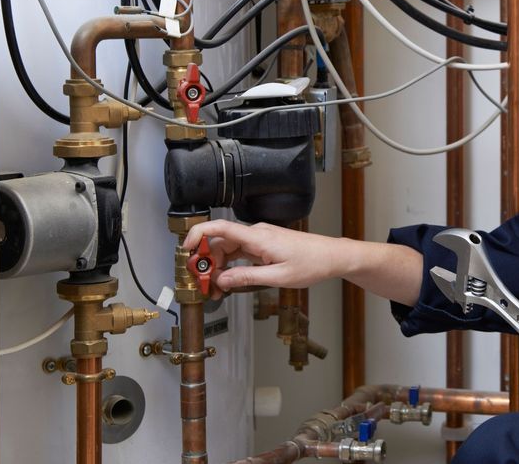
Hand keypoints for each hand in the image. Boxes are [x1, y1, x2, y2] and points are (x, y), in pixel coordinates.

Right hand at [183, 219, 337, 298]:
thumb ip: (246, 278)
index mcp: (258, 237)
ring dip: (219, 268)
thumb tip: (221, 280)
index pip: (220, 228)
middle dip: (207, 262)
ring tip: (216, 290)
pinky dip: (231, 266)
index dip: (198, 235)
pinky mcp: (264, 245)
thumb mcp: (277, 277)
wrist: (332, 256)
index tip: (186, 250)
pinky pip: (240, 253)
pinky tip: (228, 282)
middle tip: (202, 285)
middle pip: (220, 242)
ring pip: (228, 249)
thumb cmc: (311, 264)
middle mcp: (256, 234)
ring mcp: (260, 239)